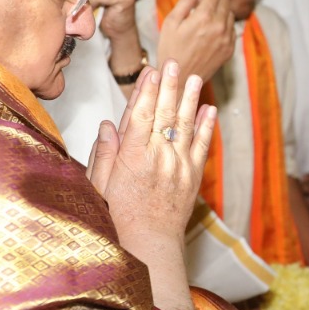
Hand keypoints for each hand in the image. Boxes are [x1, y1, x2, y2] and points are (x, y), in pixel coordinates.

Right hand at [90, 61, 215, 245]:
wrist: (149, 246)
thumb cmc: (118, 218)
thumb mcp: (99, 187)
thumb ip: (105, 154)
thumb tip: (108, 125)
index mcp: (133, 157)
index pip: (142, 115)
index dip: (148, 90)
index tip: (152, 71)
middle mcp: (159, 157)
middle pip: (166, 114)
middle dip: (170, 86)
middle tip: (174, 63)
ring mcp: (179, 166)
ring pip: (186, 126)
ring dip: (191, 100)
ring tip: (195, 78)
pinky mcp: (193, 177)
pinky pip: (202, 146)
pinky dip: (206, 127)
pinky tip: (209, 110)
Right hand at [157, 0, 234, 82]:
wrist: (179, 79)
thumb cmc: (170, 49)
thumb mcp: (172, 22)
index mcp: (204, 17)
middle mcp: (219, 27)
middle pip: (224, 0)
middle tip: (199, 6)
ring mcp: (227, 39)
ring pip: (230, 13)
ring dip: (219, 11)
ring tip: (204, 20)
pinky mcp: (230, 50)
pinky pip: (232, 29)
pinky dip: (223, 26)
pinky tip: (210, 33)